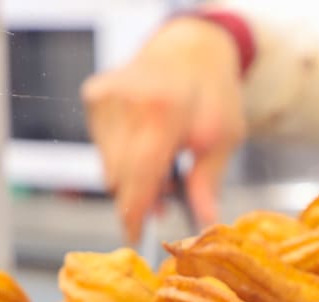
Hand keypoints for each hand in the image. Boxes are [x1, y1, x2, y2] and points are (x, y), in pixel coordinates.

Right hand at [82, 17, 246, 243]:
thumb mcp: (223, 136)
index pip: (139, 176)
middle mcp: (128, 100)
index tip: (134, 238)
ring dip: (131, 179)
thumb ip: (208, 181)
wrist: (190, 46)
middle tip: (164, 204)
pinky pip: (101, 149)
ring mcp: (106, 96)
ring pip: (108, 167)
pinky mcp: (94, 95)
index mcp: (164, 109)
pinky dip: (121, 156)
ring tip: (160, 166)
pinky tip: (143, 143)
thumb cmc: (211, 94)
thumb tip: (204, 224)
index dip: (135, 214)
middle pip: (119, 179)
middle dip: (139, 199)